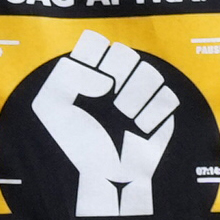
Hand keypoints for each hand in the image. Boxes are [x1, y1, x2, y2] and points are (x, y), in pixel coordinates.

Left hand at [25, 31, 178, 219]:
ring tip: (124, 116)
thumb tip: (105, 79)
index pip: (96, 43)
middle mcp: (116, 79)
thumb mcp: (51, 107)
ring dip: (135, 95)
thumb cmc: (77, 143)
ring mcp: (140, 95)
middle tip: (109, 96)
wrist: (105, 177)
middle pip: (125, 53)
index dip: (93, 56)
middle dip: (118, 74)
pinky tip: (140, 128)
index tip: (89, 77)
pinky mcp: (160, 113)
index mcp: (89, 72)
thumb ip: (66, 77)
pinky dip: (153, 113)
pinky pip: (167, 97)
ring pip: (149, 73)